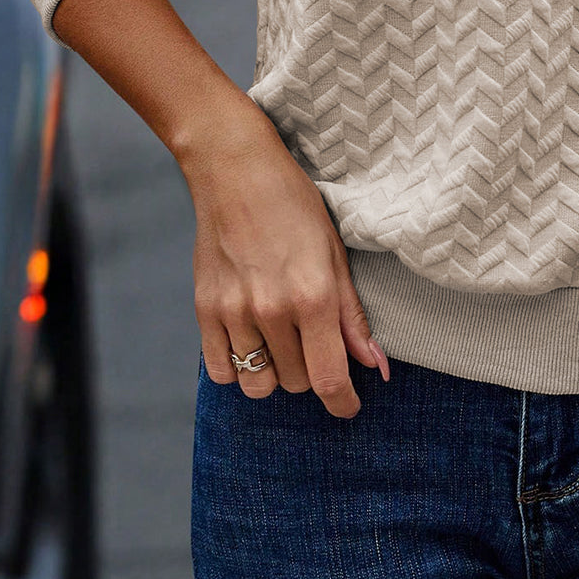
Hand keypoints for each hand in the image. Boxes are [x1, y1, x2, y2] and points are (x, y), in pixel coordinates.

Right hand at [183, 122, 389, 415]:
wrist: (234, 169)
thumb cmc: (293, 204)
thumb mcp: (334, 252)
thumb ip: (352, 314)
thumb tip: (375, 365)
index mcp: (313, 295)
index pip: (329, 379)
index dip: (343, 404)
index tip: (349, 408)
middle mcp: (273, 310)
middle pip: (297, 383)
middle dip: (312, 373)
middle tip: (313, 341)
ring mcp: (234, 312)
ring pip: (259, 384)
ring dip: (275, 374)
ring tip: (281, 342)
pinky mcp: (204, 309)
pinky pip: (221, 371)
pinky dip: (238, 368)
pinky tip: (251, 342)